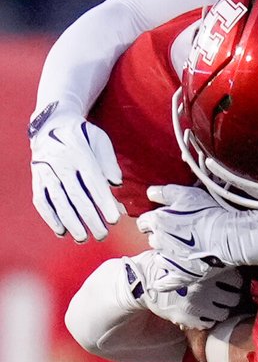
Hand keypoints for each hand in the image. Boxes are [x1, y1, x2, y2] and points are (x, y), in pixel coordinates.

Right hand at [30, 108, 122, 240]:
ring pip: (58, 201)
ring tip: (83, 238)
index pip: (94, 183)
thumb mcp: (100, 140)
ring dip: (70, 222)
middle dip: (90, 218)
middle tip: (103, 234)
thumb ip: (109, 162)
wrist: (51, 123)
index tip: (114, 219)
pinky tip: (61, 231)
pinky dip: (50, 218)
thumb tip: (117, 184)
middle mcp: (61, 163)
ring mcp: (46, 171)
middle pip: (76, 196)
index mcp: (80, 153)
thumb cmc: (82, 135)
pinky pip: (41, 200)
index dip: (104, 203)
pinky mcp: (36, 178)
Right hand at [127, 251, 243, 329]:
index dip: (235, 281)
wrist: (143, 282)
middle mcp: (204, 287)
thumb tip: (235, 258)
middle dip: (231, 295)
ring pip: (224, 313)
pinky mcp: (188, 319)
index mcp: (207, 268)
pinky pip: (209, 323)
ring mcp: (196, 305)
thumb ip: (211, 258)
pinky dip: (207, 318)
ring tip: (213, 302)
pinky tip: (201, 310)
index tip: (230, 280)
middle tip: (224, 292)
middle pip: (234, 298)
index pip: (238, 280)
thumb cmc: (169, 266)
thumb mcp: (189, 256)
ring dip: (221, 308)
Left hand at [137, 184, 237, 285]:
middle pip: (153, 240)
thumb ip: (165, 192)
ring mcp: (169, 261)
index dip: (152, 220)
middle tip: (177, 234)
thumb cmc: (208, 214)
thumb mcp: (186, 194)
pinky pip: (165, 283)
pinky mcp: (181, 276)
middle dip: (161, 237)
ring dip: (166, 255)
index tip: (163, 219)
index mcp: (158, 222)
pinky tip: (162, 282)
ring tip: (180, 251)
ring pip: (159, 258)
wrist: (228, 237)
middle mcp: (159, 242)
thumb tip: (150, 192)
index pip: (143, 222)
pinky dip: (162, 283)